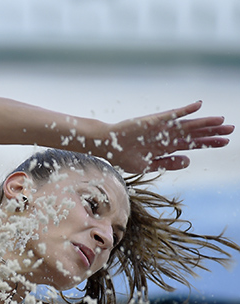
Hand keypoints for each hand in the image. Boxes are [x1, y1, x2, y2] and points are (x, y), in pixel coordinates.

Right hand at [105, 101, 232, 173]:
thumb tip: (189, 160)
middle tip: (231, 130)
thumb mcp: (148, 166)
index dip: (208, 143)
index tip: (224, 142)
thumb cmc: (124, 156)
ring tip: (222, 121)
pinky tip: (198, 105)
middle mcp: (167, 136)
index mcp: (166, 147)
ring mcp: (161, 127)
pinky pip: (172, 115)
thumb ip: (168, 164)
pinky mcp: (153, 121)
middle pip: (194, 133)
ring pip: (187, 125)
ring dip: (204, 122)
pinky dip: (185, 110)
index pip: (192, 144)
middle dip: (212, 132)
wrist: (107, 146)